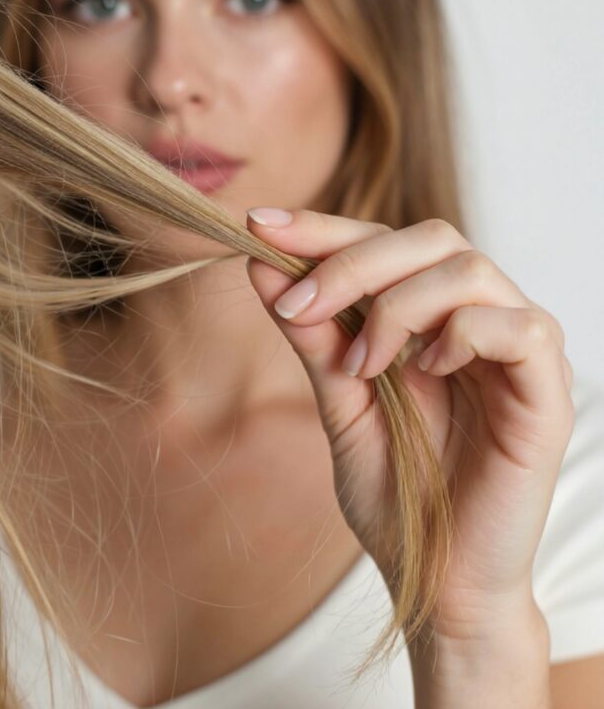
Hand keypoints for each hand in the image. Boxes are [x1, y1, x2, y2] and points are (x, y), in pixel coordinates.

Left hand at [244, 208, 573, 639]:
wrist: (436, 580)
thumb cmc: (393, 492)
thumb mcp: (337, 402)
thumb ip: (310, 335)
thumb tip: (259, 263)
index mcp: (429, 317)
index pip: (382, 241)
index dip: (323, 227)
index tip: (259, 225)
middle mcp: (476, 320)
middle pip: (428, 237)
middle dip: (351, 261)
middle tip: (299, 306)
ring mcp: (515, 352)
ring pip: (467, 268)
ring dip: (396, 305)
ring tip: (363, 364)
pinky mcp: (548, 392)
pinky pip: (519, 326)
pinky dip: (462, 333)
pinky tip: (425, 370)